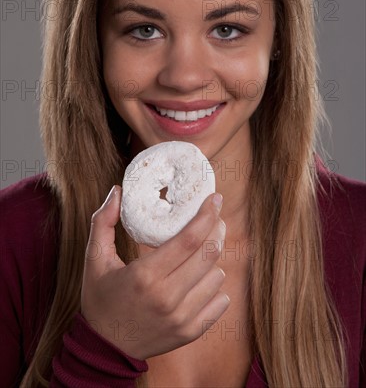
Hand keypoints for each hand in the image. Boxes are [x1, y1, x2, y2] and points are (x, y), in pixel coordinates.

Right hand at [81, 186, 228, 359]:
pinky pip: (221, 302)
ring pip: (217, 276)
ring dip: (213, 260)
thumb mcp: (95, 258)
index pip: (189, 239)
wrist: (104, 348)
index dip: (206, 215)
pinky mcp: (189, 332)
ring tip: (200, 253)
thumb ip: (103, 222)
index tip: (214, 199)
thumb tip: (117, 190)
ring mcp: (180, 318)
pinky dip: (216, 287)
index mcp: (145, 276)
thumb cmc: (100, 298)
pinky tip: (202, 279)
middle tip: (215, 218)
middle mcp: (166, 297)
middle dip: (217, 230)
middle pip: (209, 254)